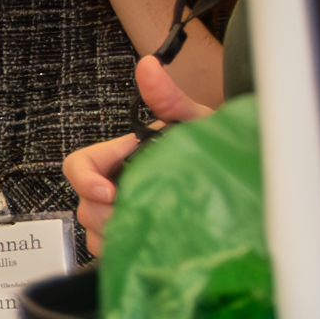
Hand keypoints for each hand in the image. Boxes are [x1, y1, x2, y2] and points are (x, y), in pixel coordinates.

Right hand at [62, 57, 210, 247]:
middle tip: (139, 212)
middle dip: (106, 212)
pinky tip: (148, 244)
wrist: (240, 178)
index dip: (85, 180)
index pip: (79, 165)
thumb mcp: (193, 121)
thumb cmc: (214, 148)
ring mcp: (121, 213)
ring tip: (149, 229)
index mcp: (121, 156)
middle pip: (84, 203)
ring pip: (93, 230)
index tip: (110, 192)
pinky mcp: (133, 236)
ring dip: (115, 232)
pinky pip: (109, 251)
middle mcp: (115, 184)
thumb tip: (148, 67)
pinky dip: (121, 250)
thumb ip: (168, 98)